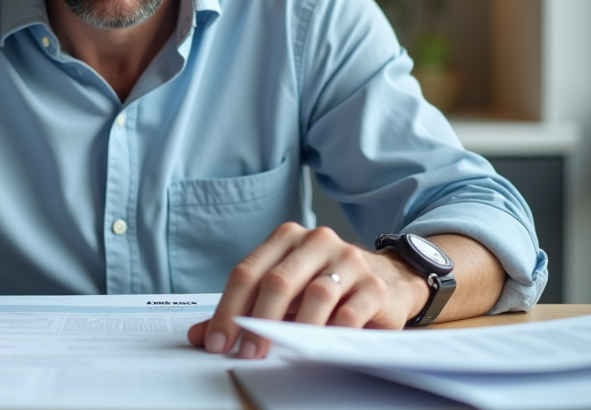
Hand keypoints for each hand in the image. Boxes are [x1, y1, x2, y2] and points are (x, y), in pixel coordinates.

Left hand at [187, 224, 427, 358]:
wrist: (388, 278)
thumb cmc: (325, 284)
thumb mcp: (283, 292)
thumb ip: (243, 310)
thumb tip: (202, 337)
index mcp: (286, 238)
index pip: (247, 272)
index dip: (228, 309)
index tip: (217, 343)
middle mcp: (316, 241)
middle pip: (278, 281)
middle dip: (258, 321)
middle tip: (247, 353)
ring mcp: (348, 260)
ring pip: (315, 293)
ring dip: (296, 328)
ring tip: (283, 351)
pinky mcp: (374, 284)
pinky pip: (351, 310)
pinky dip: (333, 331)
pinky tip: (320, 347)